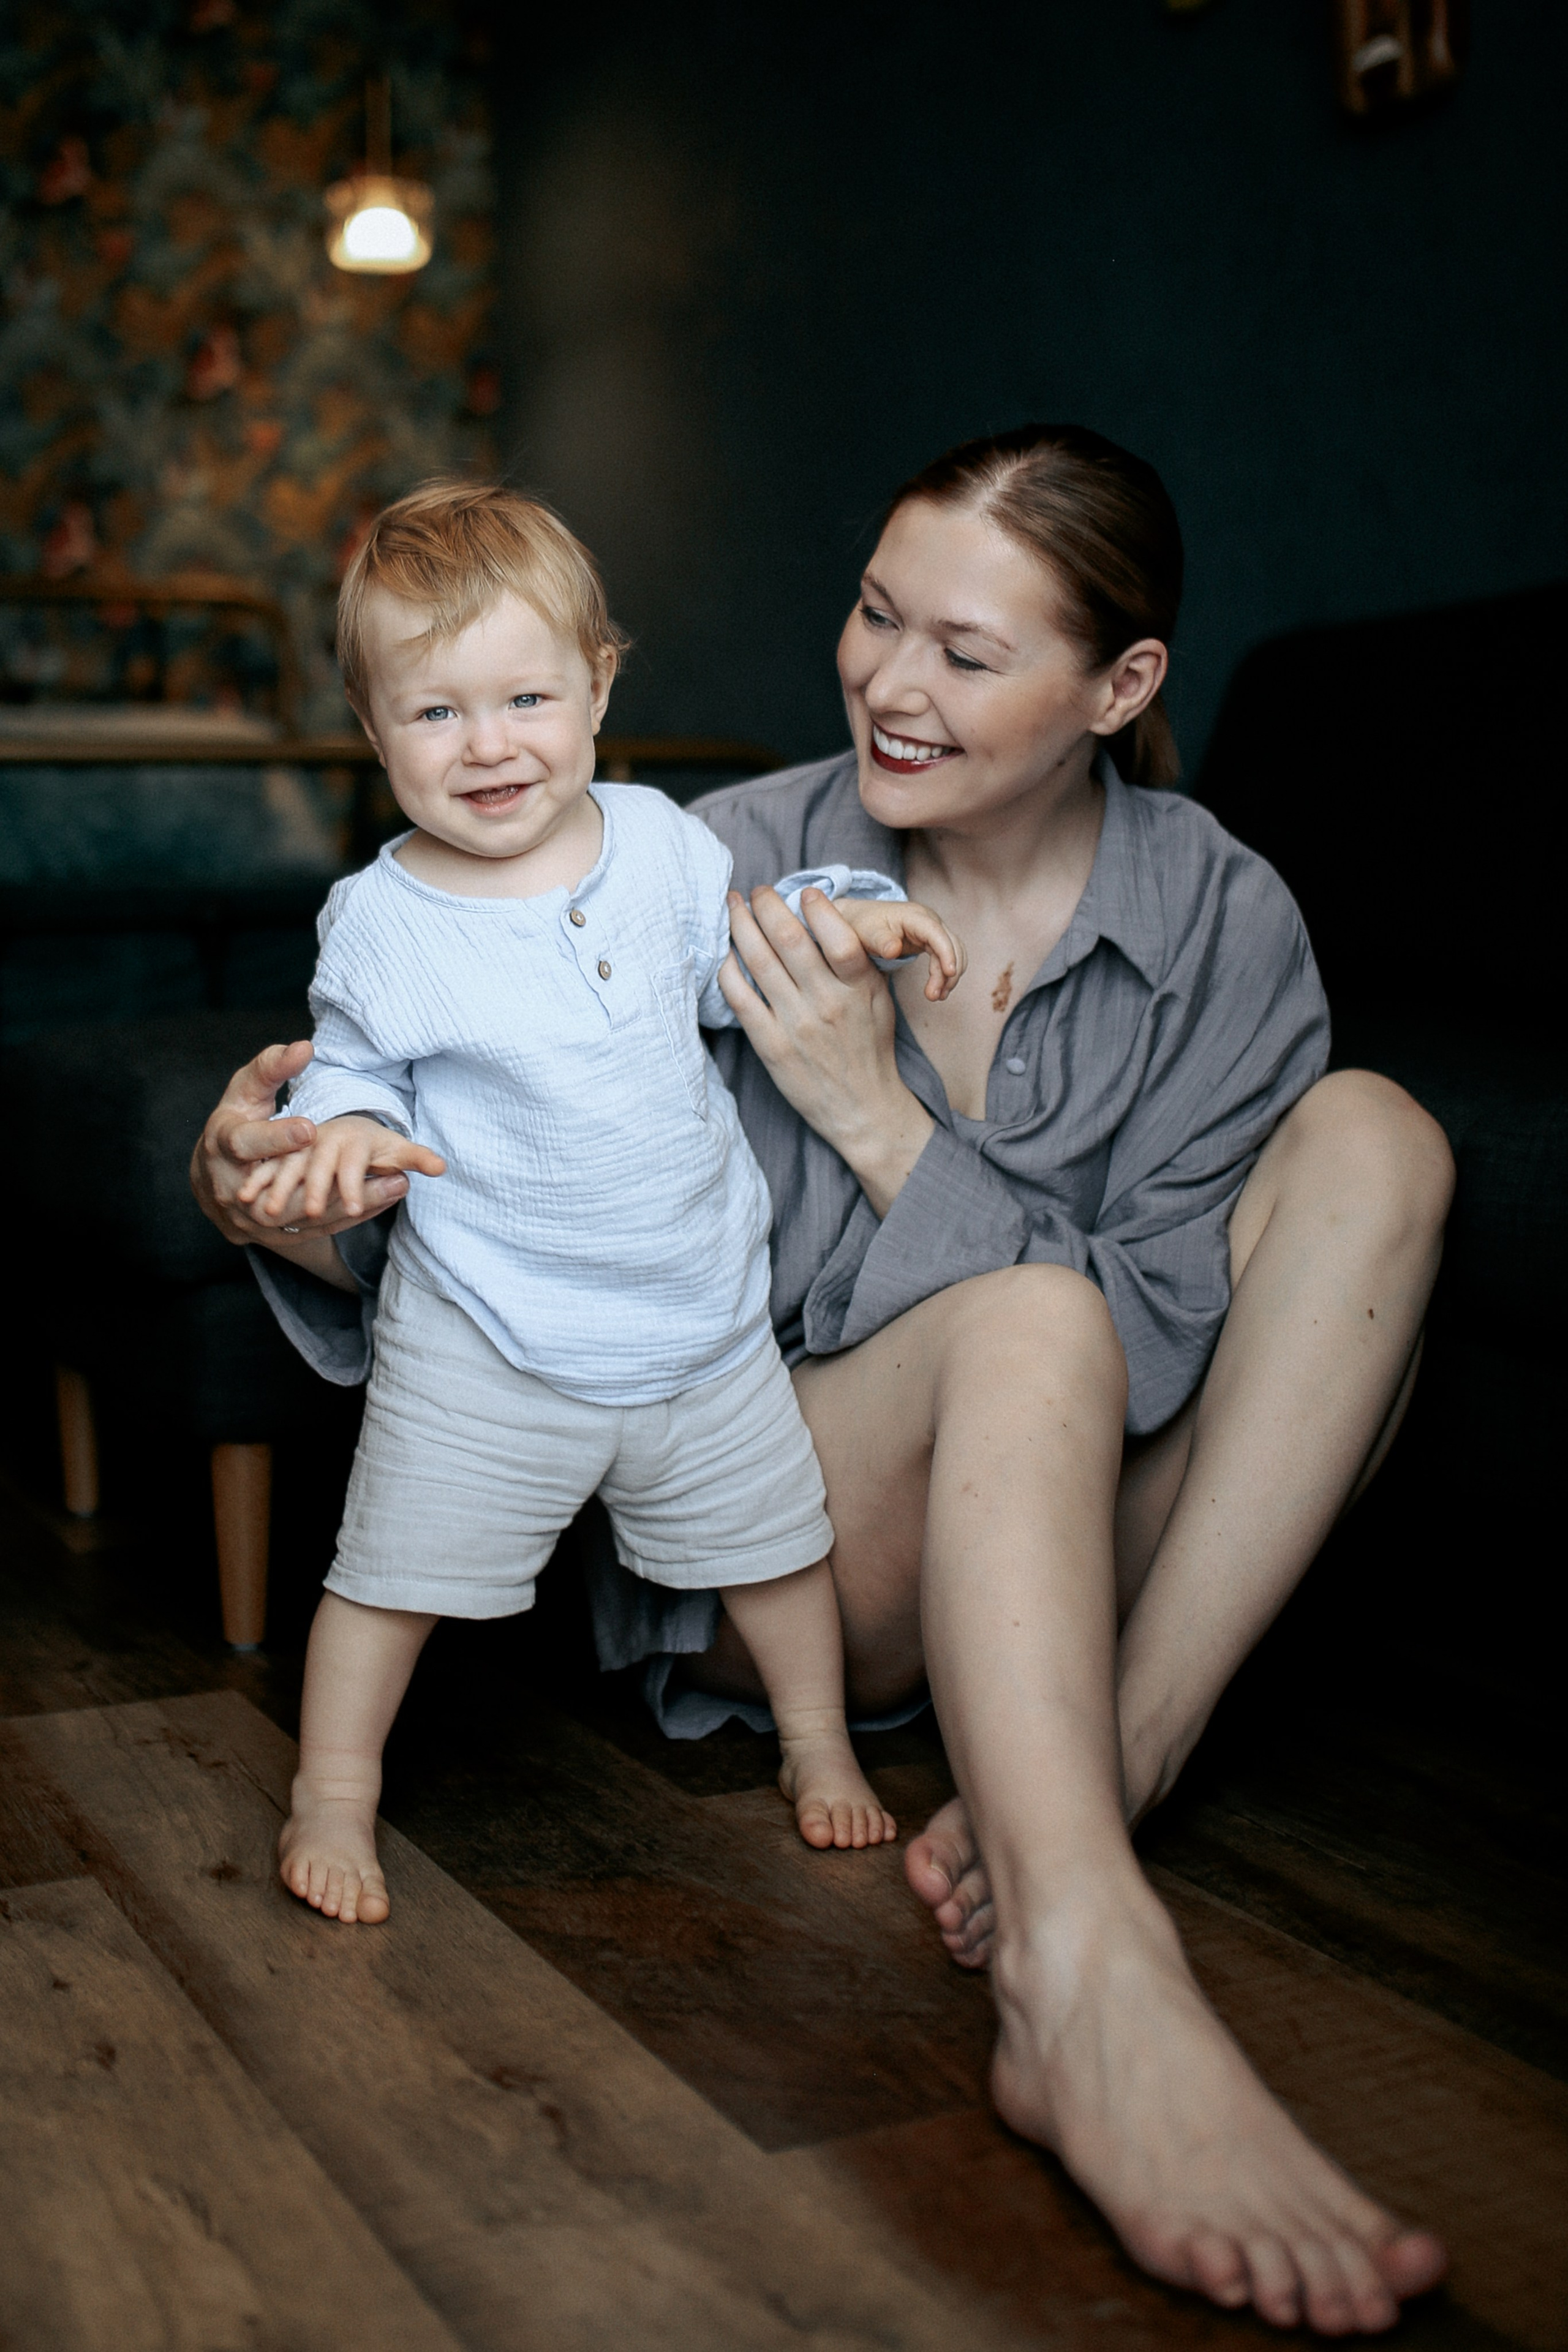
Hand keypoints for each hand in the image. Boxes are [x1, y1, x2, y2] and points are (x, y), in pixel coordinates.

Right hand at [189, 1042, 441, 1244]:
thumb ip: (272, 1068)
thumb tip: (303, 1048)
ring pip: (307, 1215)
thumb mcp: (246, 1090)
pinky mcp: (273, 1234)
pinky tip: (385, 1199)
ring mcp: (252, 1217)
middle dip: (333, 1182)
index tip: (309, 1129)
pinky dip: (352, 1216)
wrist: (216, 1173)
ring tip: (396, 1184)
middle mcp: (232, 1187)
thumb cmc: (236, 1120)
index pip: (247, 1143)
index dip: (277, 1138)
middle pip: (285, 1192)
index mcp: (224, 1145)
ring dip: (354, 1202)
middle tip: (377, 1165)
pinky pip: (317, 1229)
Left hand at [717, 886, 934, 1217]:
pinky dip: (728, 970)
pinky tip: (723, 952)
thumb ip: (857, 962)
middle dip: (767, 906)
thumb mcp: (878, 1001)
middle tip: (757, 890)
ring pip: (759, 962)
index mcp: (859, 990)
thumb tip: (828, 916)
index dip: (819, 908)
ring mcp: (795, 1026)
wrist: (862, 1109)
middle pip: (789, 941)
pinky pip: (740, 999)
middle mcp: (827, 1005)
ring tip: (733, 905)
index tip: (804, 892)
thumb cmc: (869, 1048)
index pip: (840, 939)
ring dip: (741, 926)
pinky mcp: (771, 1046)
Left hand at [832, 895, 965, 1000]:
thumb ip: (881, 941)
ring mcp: (932, 930)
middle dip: (948, 971)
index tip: (950, 973)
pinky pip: (947, 956)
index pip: (936, 933)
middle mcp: (928, 920)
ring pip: (954, 951)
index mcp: (914, 916)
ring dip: (950, 975)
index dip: (946, 952)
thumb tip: (894, 950)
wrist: (859, 919)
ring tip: (937, 996)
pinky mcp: (931, 940)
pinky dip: (947, 973)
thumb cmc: (862, 925)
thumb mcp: (867, 933)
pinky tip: (939, 990)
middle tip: (934, 996)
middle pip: (950, 944)